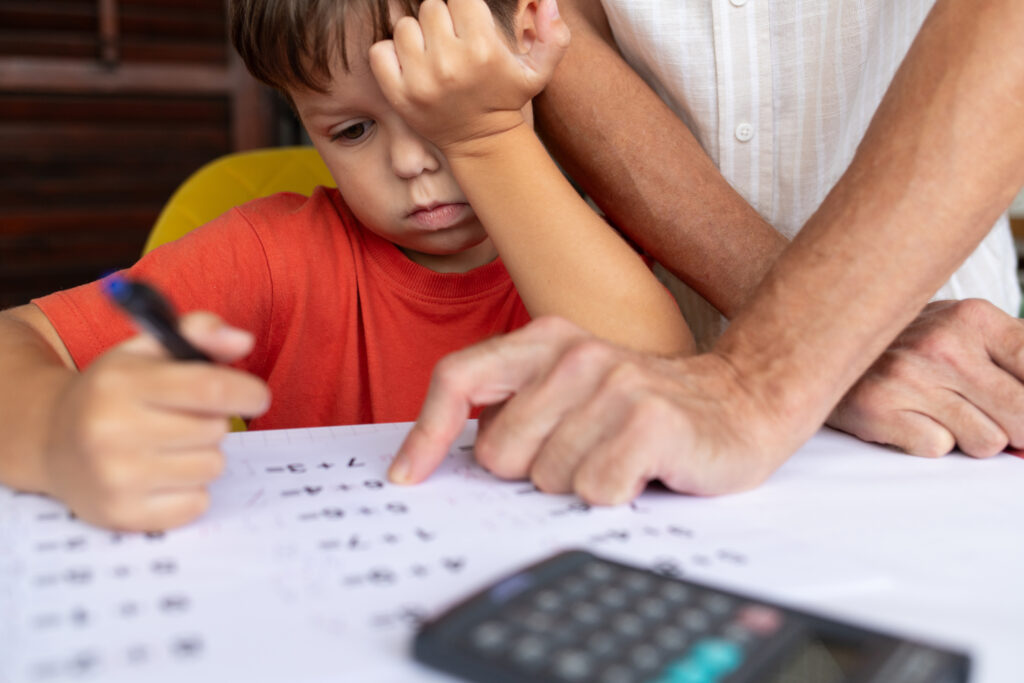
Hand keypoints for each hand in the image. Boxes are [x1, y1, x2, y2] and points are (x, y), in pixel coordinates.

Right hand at [41, 312, 269, 530]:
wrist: (50, 440)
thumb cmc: (113, 392)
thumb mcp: (147, 350)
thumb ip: (199, 333)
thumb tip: (244, 340)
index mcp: (122, 383)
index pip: (209, 389)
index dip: (246, 392)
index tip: (256, 396)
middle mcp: (113, 431)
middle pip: (215, 429)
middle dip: (213, 421)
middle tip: (186, 418)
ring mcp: (116, 478)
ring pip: (211, 467)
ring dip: (203, 455)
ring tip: (170, 445)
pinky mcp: (123, 514)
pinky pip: (196, 504)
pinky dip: (190, 491)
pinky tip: (161, 474)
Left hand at [369, 0, 569, 153]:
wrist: (480, 142)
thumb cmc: (506, 97)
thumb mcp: (538, 71)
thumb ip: (554, 35)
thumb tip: (548, 1)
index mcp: (483, 49)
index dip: (464, 8)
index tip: (468, 25)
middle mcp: (449, 63)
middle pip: (430, 8)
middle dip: (441, 20)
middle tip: (451, 41)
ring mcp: (420, 80)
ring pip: (404, 27)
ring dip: (416, 36)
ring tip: (432, 54)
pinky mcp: (398, 94)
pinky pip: (380, 51)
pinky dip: (391, 55)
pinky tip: (411, 66)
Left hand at [388, 317, 797, 502]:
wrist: (743, 401)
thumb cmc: (646, 409)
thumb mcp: (573, 390)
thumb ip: (516, 408)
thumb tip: (444, 456)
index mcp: (546, 340)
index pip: (460, 378)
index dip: (425, 432)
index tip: (407, 476)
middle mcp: (576, 355)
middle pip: (499, 451)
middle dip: (532, 473)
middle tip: (580, 457)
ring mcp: (615, 383)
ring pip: (548, 478)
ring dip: (580, 486)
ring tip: (617, 461)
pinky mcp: (650, 420)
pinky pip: (595, 491)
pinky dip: (615, 497)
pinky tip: (642, 474)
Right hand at [829, 299, 1023, 457]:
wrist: (820, 346)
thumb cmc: (905, 346)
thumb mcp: (962, 331)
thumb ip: (1013, 360)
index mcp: (974, 317)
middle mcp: (944, 344)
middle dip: (1016, 429)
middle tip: (986, 416)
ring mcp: (909, 378)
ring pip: (987, 442)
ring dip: (969, 436)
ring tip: (938, 410)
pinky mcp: (881, 410)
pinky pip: (939, 449)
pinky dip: (929, 441)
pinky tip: (909, 417)